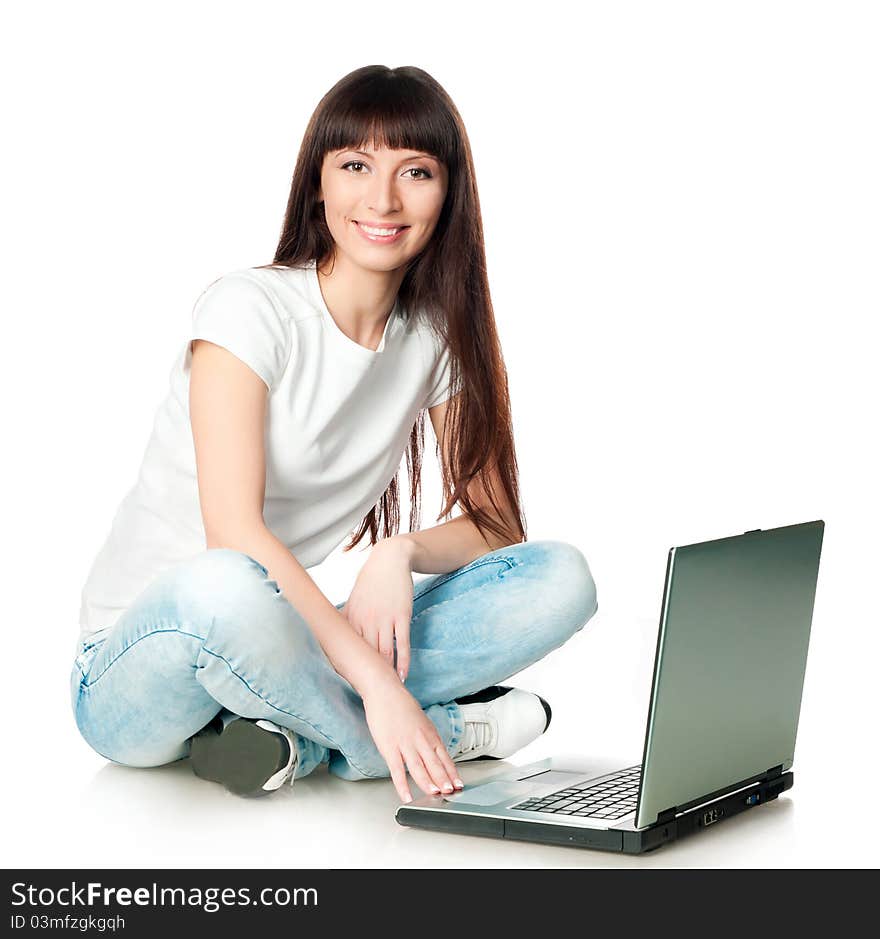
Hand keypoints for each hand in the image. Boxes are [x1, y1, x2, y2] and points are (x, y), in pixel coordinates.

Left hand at [341, 537, 414, 682]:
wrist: (391, 559)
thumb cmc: (371, 580)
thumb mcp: (353, 599)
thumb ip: (345, 618)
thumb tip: (333, 633)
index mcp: (350, 618)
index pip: (347, 650)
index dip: (347, 669)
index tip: (348, 687)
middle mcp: (365, 620)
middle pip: (365, 655)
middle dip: (365, 676)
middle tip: (367, 696)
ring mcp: (384, 618)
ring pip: (384, 652)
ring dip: (385, 673)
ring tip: (386, 691)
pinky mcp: (401, 615)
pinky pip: (402, 643)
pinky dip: (403, 661)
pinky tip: (403, 675)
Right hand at [362, 676, 463, 801]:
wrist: (384, 691)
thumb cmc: (401, 705)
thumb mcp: (421, 720)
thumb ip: (427, 737)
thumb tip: (435, 752)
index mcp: (429, 733)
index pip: (444, 757)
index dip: (452, 772)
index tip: (459, 784)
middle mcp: (420, 740)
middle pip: (434, 764)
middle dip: (444, 780)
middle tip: (451, 793)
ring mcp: (405, 744)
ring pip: (419, 768)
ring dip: (428, 783)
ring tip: (435, 794)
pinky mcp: (389, 748)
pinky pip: (397, 770)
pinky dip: (402, 786)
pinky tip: (406, 796)